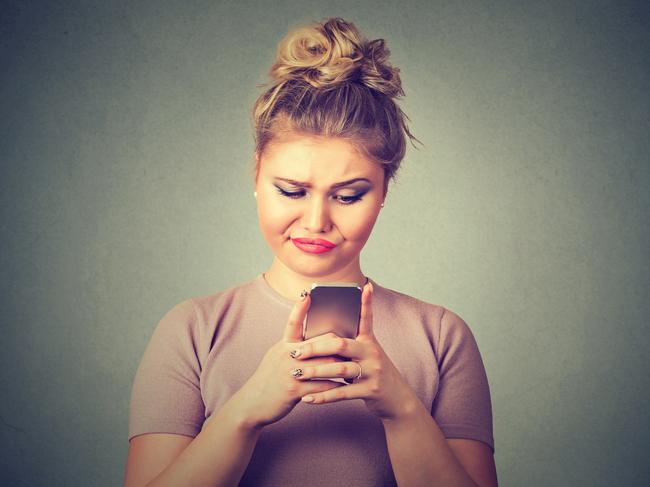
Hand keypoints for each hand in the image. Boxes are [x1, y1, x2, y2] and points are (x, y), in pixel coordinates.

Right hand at [230, 290, 344, 428]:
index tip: (308, 294)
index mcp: (283, 345)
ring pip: (325, 364)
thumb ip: (293, 347)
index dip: (300, 308)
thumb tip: (315, 340)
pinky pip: (322, 386)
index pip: (292, 323)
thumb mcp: (276, 357)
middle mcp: (286, 355)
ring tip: (353, 367)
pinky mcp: (295, 390)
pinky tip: (344, 387)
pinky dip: (335, 386)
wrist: (252, 404)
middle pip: (320, 344)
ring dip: (341, 367)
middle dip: (339, 346)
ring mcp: (290, 372)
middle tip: (353, 346)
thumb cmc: (269, 379)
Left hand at [289, 282, 421, 420]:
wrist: (397, 400)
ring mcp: (373, 371)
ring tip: (297, 374)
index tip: (364, 286)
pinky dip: (323, 396)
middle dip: (315, 347)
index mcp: (369, 342)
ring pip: (340, 369)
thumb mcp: (368, 355)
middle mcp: (372, 353)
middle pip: (341, 344)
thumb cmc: (375, 374)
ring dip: (316, 372)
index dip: (366, 302)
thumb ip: (350, 346)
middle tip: (295, 352)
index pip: (366, 318)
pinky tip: (308, 398)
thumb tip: (324, 338)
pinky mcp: (370, 390)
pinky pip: (342, 392)